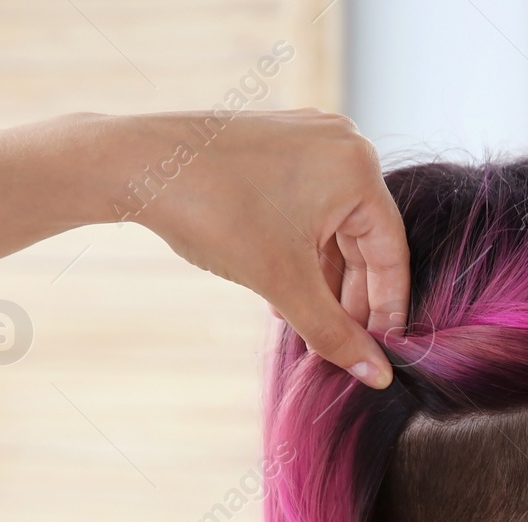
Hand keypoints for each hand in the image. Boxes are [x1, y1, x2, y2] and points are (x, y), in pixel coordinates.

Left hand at [129, 110, 406, 386]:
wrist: (136, 165)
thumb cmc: (214, 213)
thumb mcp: (283, 284)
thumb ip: (334, 333)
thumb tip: (376, 375)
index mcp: (359, 169)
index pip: (391, 254)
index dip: (387, 310)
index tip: (381, 351)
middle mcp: (343, 145)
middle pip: (363, 240)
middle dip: (348, 297)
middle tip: (339, 344)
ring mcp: (309, 140)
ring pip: (333, 227)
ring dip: (322, 279)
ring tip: (304, 323)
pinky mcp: (279, 144)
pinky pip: (308, 207)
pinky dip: (301, 250)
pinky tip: (283, 290)